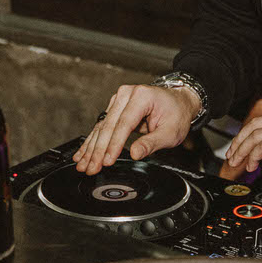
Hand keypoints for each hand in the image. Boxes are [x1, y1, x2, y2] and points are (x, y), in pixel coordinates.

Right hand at [73, 84, 196, 173]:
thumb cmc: (177, 114)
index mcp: (142, 96)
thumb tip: (135, 154)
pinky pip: (102, 127)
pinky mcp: (115, 107)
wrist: (179, 101)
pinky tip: (83, 154)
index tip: (107, 161)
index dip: (114, 145)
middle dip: (98, 150)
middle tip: (91, 168)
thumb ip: (151, 143)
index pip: (124, 124)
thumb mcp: (171, 132)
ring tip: (82, 164)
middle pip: (109, 126)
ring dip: (91, 148)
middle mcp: (127, 94)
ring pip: (101, 127)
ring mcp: (119, 99)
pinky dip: (92, 142)